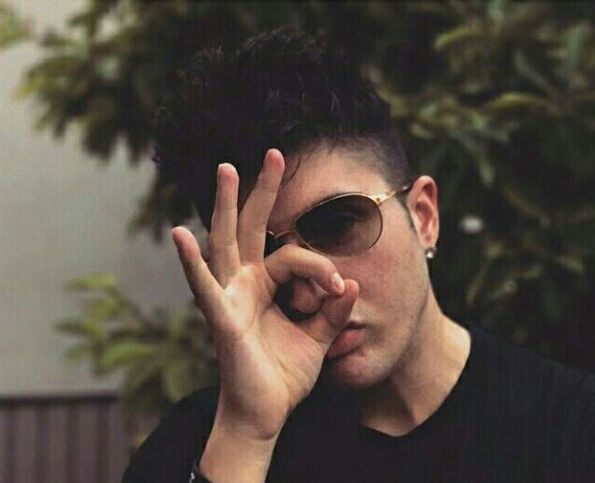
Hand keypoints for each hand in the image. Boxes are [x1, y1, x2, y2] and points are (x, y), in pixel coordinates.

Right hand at [171, 148, 357, 439]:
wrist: (266, 414)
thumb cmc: (284, 374)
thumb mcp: (318, 337)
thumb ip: (333, 310)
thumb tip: (352, 283)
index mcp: (266, 284)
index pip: (294, 255)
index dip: (321, 266)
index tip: (341, 288)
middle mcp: (244, 283)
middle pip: (252, 227)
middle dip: (263, 191)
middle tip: (274, 154)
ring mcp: (229, 297)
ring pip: (226, 243)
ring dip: (226, 206)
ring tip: (227, 169)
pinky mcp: (222, 319)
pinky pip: (204, 287)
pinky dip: (192, 262)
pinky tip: (181, 234)